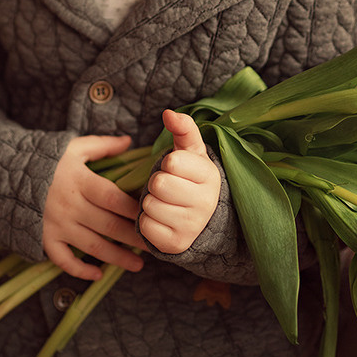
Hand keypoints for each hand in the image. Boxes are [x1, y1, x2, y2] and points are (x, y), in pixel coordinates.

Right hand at [43, 134, 147, 279]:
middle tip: (155, 246)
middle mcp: (70, 205)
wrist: (3, 175)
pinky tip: (98, 274)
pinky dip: (80, 270)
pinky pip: (63, 260)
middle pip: (108, 225)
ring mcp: (57, 224)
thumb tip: (129, 141)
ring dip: (116, 258)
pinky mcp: (44, 238)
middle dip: (133, 237)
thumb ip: (102, 145)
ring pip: (92, 246)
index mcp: (80, 181)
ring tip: (138, 265)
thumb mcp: (73, 147)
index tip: (153, 215)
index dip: (133, 209)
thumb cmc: (44, 159)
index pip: (113, 198)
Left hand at [139, 110, 221, 254]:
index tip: (176, 170)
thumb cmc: (190, 178)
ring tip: (165, 203)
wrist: (201, 219)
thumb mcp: (191, 152)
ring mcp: (192, 226)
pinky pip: (146, 226)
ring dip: (151, 203)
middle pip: (158, 184)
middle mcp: (205, 203)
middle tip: (167, 188)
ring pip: (150, 205)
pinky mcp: (176, 244)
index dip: (167, 163)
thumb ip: (183, 128)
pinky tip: (161, 219)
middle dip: (156, 183)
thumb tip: (168, 113)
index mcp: (210, 176)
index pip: (173, 162)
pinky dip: (147, 221)